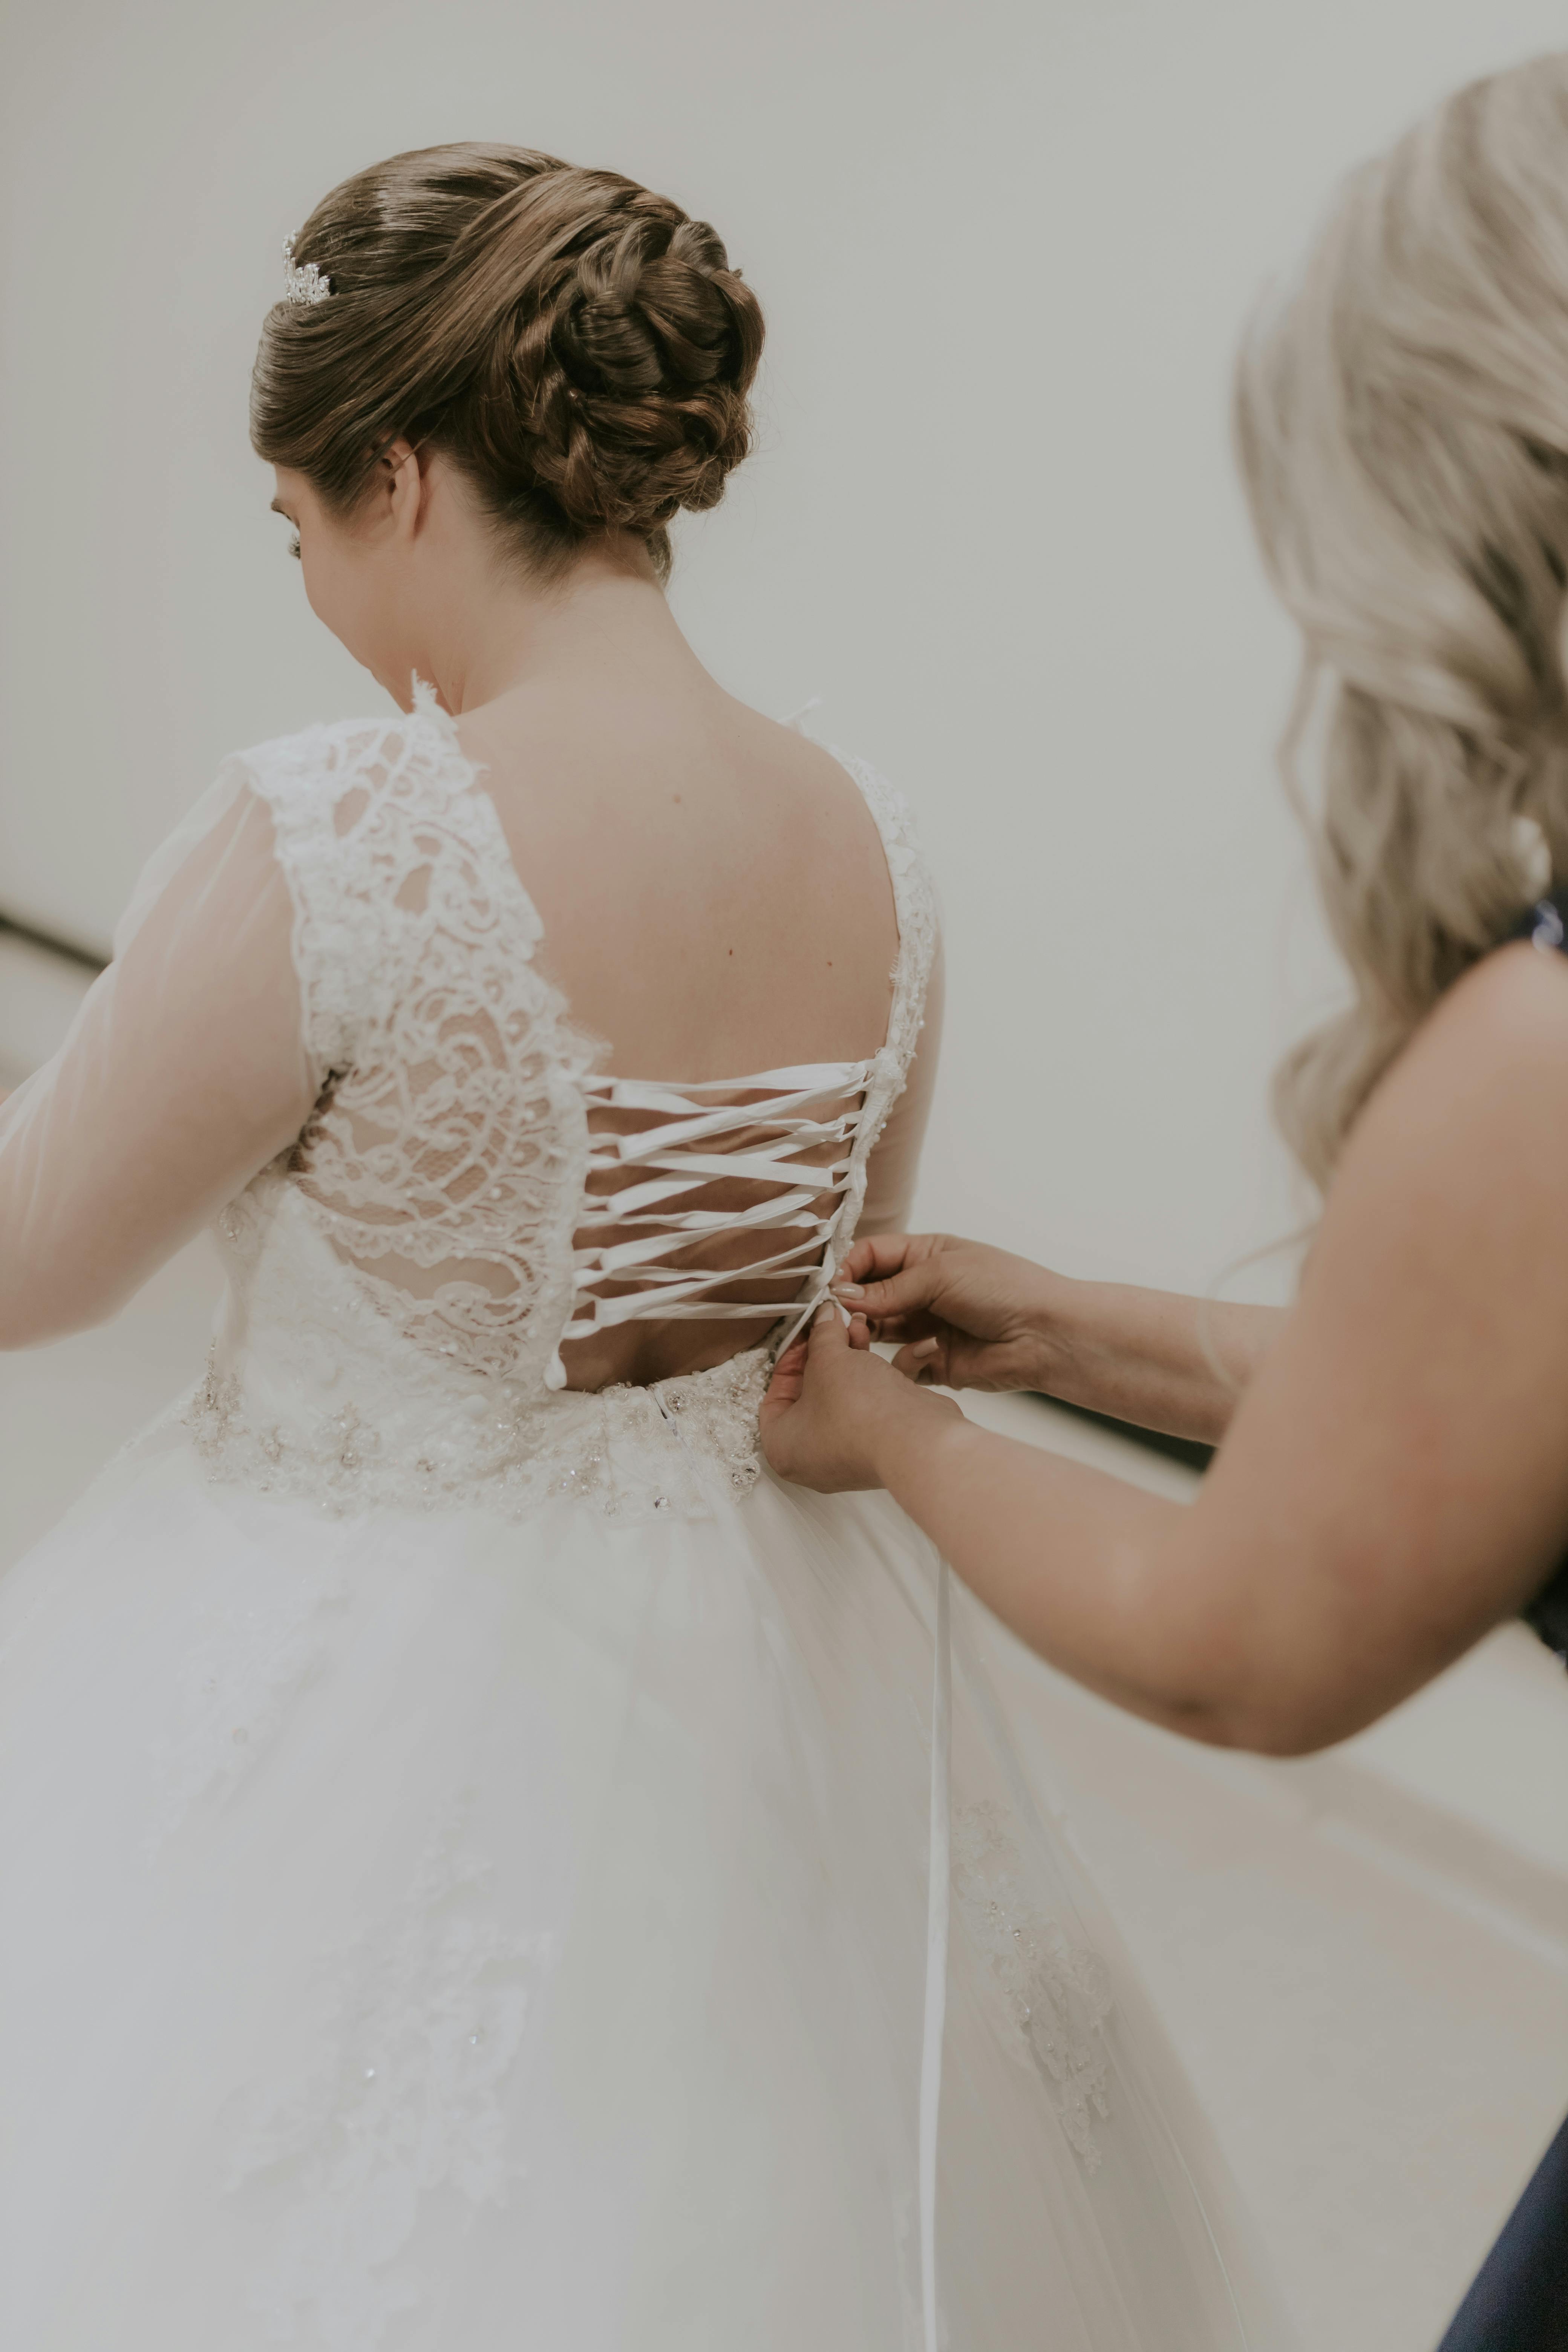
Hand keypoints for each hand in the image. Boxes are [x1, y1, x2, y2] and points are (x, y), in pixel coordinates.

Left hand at [760, 1302, 959, 1491]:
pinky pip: (863, 1407)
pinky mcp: (877, 1447)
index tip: (805, 1333)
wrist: (916, 1439)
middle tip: (830, 1325)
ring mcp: (846, 1456)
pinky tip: (871, 1347)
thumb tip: (823, 1318)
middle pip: (808, 1393)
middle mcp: (810, 1459)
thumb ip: (822, 1335)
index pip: (774, 1395)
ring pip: (839, 1397)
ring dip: (847, 1358)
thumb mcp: (828, 1358)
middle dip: (823, 1352)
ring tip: (856, 1326)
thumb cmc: (858, 1410)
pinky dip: (866, 1378)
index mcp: (781, 1447)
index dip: (789, 1357)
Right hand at [831, 1232, 1057, 1391]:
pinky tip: (922, 1354)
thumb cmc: (1004, 1289)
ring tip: (866, 1336)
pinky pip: (901, 1364)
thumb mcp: (940, 1275)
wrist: (1045, 1335)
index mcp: (926, 1256)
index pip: (871, 1255)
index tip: (833, 1287)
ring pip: (879, 1330)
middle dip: (854, 1305)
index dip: (849, 1269)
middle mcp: (923, 1290)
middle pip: (869, 1294)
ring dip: (868, 1333)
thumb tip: (842, 1295)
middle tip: (845, 1317)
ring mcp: (927, 1326)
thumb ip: (889, 1288)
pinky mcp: (934, 1362)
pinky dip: (902, 1362)